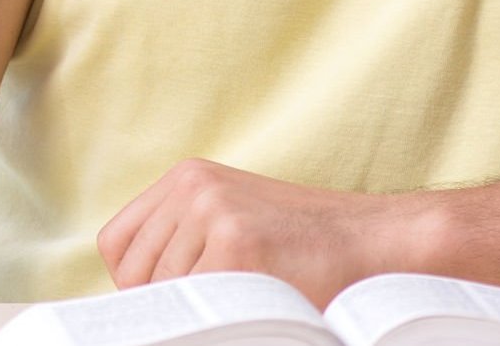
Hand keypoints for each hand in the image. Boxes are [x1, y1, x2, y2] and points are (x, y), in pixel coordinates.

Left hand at [96, 158, 443, 300]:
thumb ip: (185, 242)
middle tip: (218, 309)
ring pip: (164, 293)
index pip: (118, 245)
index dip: (138, 283)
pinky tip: (256, 312)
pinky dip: (222, 321)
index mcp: (188, 177)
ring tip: (247, 304)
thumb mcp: (234, 222)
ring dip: (200, 312)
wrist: (381, 240)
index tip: (173, 301)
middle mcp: (194, 188)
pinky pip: (199, 307)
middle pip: (135, 273)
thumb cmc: (309, 246)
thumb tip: (136, 298)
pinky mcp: (237, 246)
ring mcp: (214, 213)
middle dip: (167, 302)